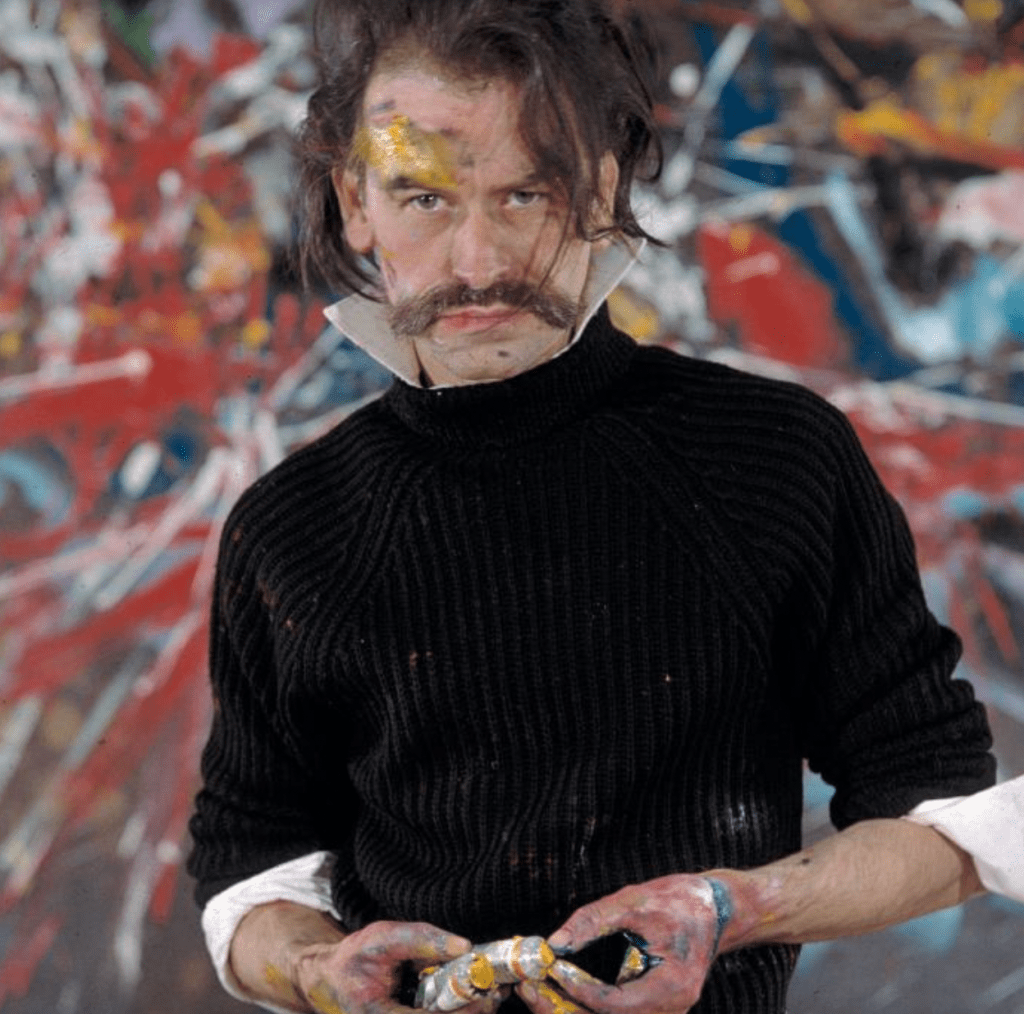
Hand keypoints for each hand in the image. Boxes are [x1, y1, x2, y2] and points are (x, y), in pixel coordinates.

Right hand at [292, 920, 504, 1013]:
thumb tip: (465, 946)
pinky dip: (459, 1008)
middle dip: (475, 1011)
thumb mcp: (384, 939)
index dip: (465, 1012)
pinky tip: (475, 992)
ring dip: (472, 1010)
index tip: (489, 992)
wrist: (329, 979)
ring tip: (494, 990)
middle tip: (499, 990)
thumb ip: (423, 941)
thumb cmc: (353, 958)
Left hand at [519, 875, 731, 1013]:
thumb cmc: (681, 901)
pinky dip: (583, 1004)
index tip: (547, 969)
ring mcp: (661, 1013)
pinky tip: (558, 986)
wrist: (716, 909)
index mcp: (671, 988)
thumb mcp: (635, 901)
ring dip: (568, 1009)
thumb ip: (594, 920)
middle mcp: (668, 1011)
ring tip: (534, 989)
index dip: (576, 990)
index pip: (613, 1005)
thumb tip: (555, 942)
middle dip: (562, 1008)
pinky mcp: (651, 1007)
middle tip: (527, 989)